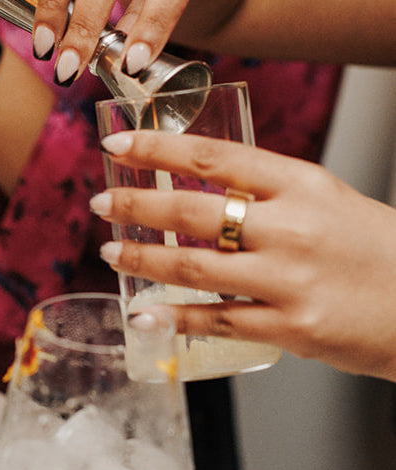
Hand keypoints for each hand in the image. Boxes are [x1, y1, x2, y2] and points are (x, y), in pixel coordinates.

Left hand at [91, 129, 395, 381]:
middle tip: (102, 202)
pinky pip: (217, 321)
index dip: (156, 149)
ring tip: (111, 252)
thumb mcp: (323, 198)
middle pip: (192, 211)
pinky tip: (142, 313)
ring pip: (195, 267)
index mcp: (300, 184)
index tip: (117, 142)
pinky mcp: (291, 327)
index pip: (213, 157)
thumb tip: (197, 182)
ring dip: (142, 259)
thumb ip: (265, 190)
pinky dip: (173, 318)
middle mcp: (291, 228)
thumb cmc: (373, 248)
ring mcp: (289, 280)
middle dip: (135, 205)